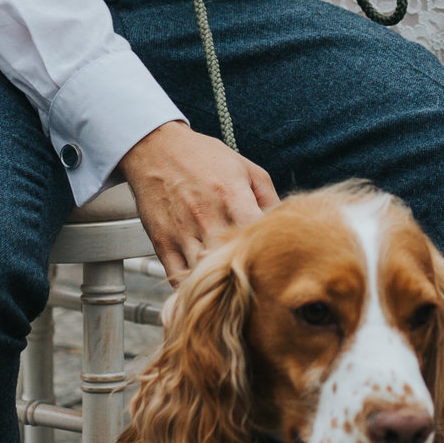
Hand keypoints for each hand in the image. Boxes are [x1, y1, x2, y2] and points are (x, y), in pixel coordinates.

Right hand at [118, 119, 275, 277]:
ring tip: (235, 292)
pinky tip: (206, 291)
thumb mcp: (246, 168)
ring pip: (204, 276)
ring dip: (220, 286)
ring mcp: (183, 234)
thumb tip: (287, 224)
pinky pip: (177, 279)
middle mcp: (207, 217)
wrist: (156, 149)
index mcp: (232, 195)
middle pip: (231, 260)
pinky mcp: (163, 244)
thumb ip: (269, 197)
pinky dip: (192, 290)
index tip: (279, 258)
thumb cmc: (203, 157)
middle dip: (249, 275)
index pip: (256, 232)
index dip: (270, 248)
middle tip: (262, 285)